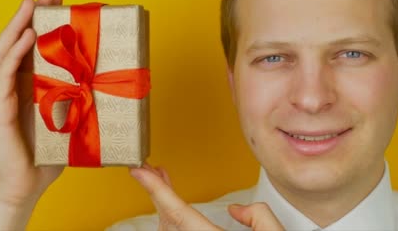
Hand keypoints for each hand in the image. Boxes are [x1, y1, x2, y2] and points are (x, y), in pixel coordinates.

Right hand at [0, 0, 63, 229]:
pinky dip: (14, 53)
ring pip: (5, 52)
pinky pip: (3, 76)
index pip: (31, 49)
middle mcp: (9, 87)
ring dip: (18, 25)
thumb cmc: (46, 157)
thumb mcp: (69, 123)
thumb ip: (82, 103)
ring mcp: (0, 97)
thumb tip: (114, 89)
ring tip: (33, 3)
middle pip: (16, 43)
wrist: (23, 188)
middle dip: (31, 16)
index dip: (42, 24)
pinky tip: (26, 37)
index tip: (60, 4)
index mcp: (25, 88)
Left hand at [130, 164, 283, 230]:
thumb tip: (236, 211)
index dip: (156, 190)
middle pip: (168, 222)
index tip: (139, 173)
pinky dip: (172, 227)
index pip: (178, 212)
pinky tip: (173, 216)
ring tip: (163, 188)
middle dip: (157, 194)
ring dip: (164, 211)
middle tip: (149, 172)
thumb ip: (258, 216)